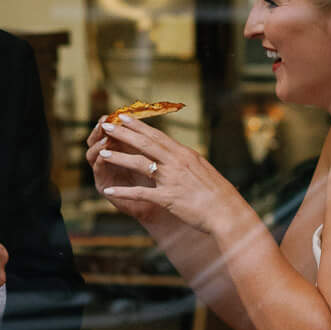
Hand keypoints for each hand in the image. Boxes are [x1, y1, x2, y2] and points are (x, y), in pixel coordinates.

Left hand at [88, 115, 229, 232]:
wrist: (227, 212)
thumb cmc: (217, 193)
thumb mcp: (202, 169)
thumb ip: (186, 160)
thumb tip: (175, 151)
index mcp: (185, 154)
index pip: (157, 136)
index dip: (138, 126)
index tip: (124, 117)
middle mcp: (177, 163)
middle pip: (146, 144)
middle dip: (124, 134)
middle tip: (106, 125)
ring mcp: (172, 180)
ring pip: (140, 164)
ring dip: (120, 158)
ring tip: (103, 153)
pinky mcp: (168, 198)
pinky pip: (141, 193)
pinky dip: (123, 192)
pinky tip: (109, 192)